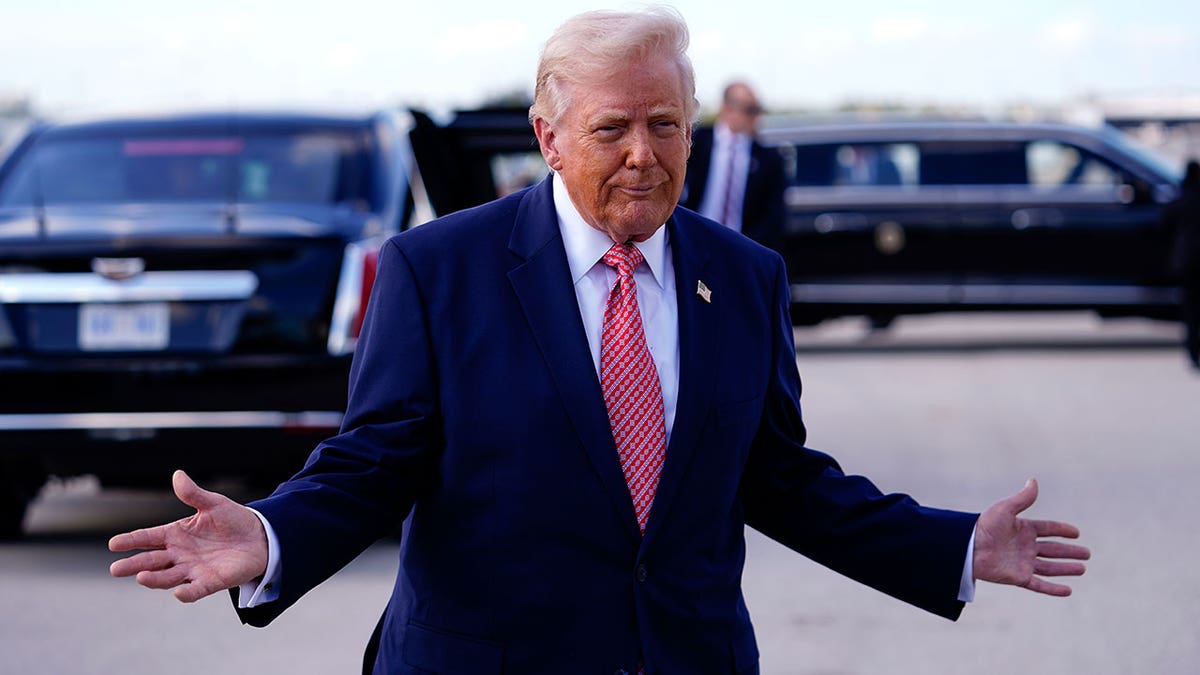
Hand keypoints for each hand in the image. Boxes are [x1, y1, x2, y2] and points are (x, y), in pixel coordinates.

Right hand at [109, 470, 268, 602]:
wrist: (260, 537)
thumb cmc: (232, 520)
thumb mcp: (213, 503)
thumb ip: (193, 494)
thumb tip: (178, 474)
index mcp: (175, 534)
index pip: (148, 537)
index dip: (131, 540)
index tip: (113, 543)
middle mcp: (179, 554)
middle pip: (151, 561)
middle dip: (134, 565)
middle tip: (116, 569)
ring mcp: (193, 570)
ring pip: (168, 577)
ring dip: (155, 579)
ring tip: (141, 577)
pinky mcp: (211, 582)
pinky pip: (196, 590)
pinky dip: (187, 593)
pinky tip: (178, 593)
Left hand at [973, 478, 1089, 595]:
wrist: (968, 548)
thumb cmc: (984, 526)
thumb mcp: (1005, 509)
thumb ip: (1023, 499)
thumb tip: (1033, 481)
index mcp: (1022, 529)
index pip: (1047, 529)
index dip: (1062, 530)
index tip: (1076, 532)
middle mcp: (1024, 546)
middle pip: (1052, 549)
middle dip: (1069, 552)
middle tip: (1087, 553)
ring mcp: (1022, 563)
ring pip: (1050, 567)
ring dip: (1066, 568)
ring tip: (1083, 569)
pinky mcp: (1018, 577)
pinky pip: (1039, 585)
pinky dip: (1053, 589)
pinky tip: (1068, 590)